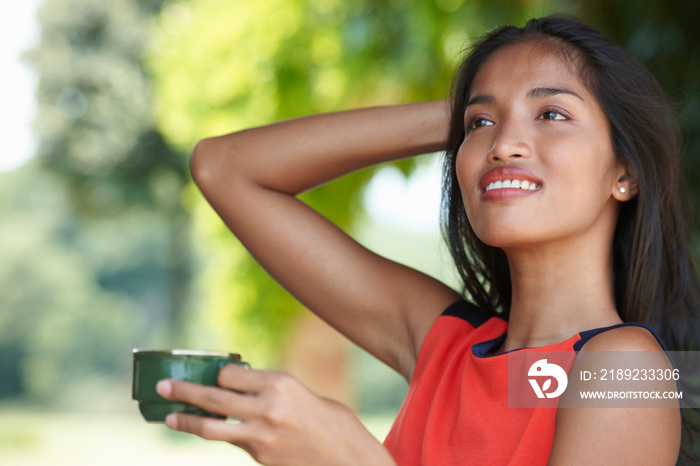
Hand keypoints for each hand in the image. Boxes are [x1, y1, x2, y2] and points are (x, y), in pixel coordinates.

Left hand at [156, 364, 395, 465]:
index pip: (230, 373)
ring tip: (170, 417)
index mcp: (280, 382)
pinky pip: (232, 441)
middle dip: (184, 391)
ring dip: (187, 420)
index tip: (213, 374)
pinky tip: (208, 430)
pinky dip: (218, 435)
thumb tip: (237, 387)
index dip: (218, 373)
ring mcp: (261, 435)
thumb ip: (269, 389)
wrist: (347, 457)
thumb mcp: (300, 392)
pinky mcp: (260, 456)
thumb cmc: (328, 419)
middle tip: (163, 387)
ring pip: (212, 427)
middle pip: (213, 396)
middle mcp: (267, 407)